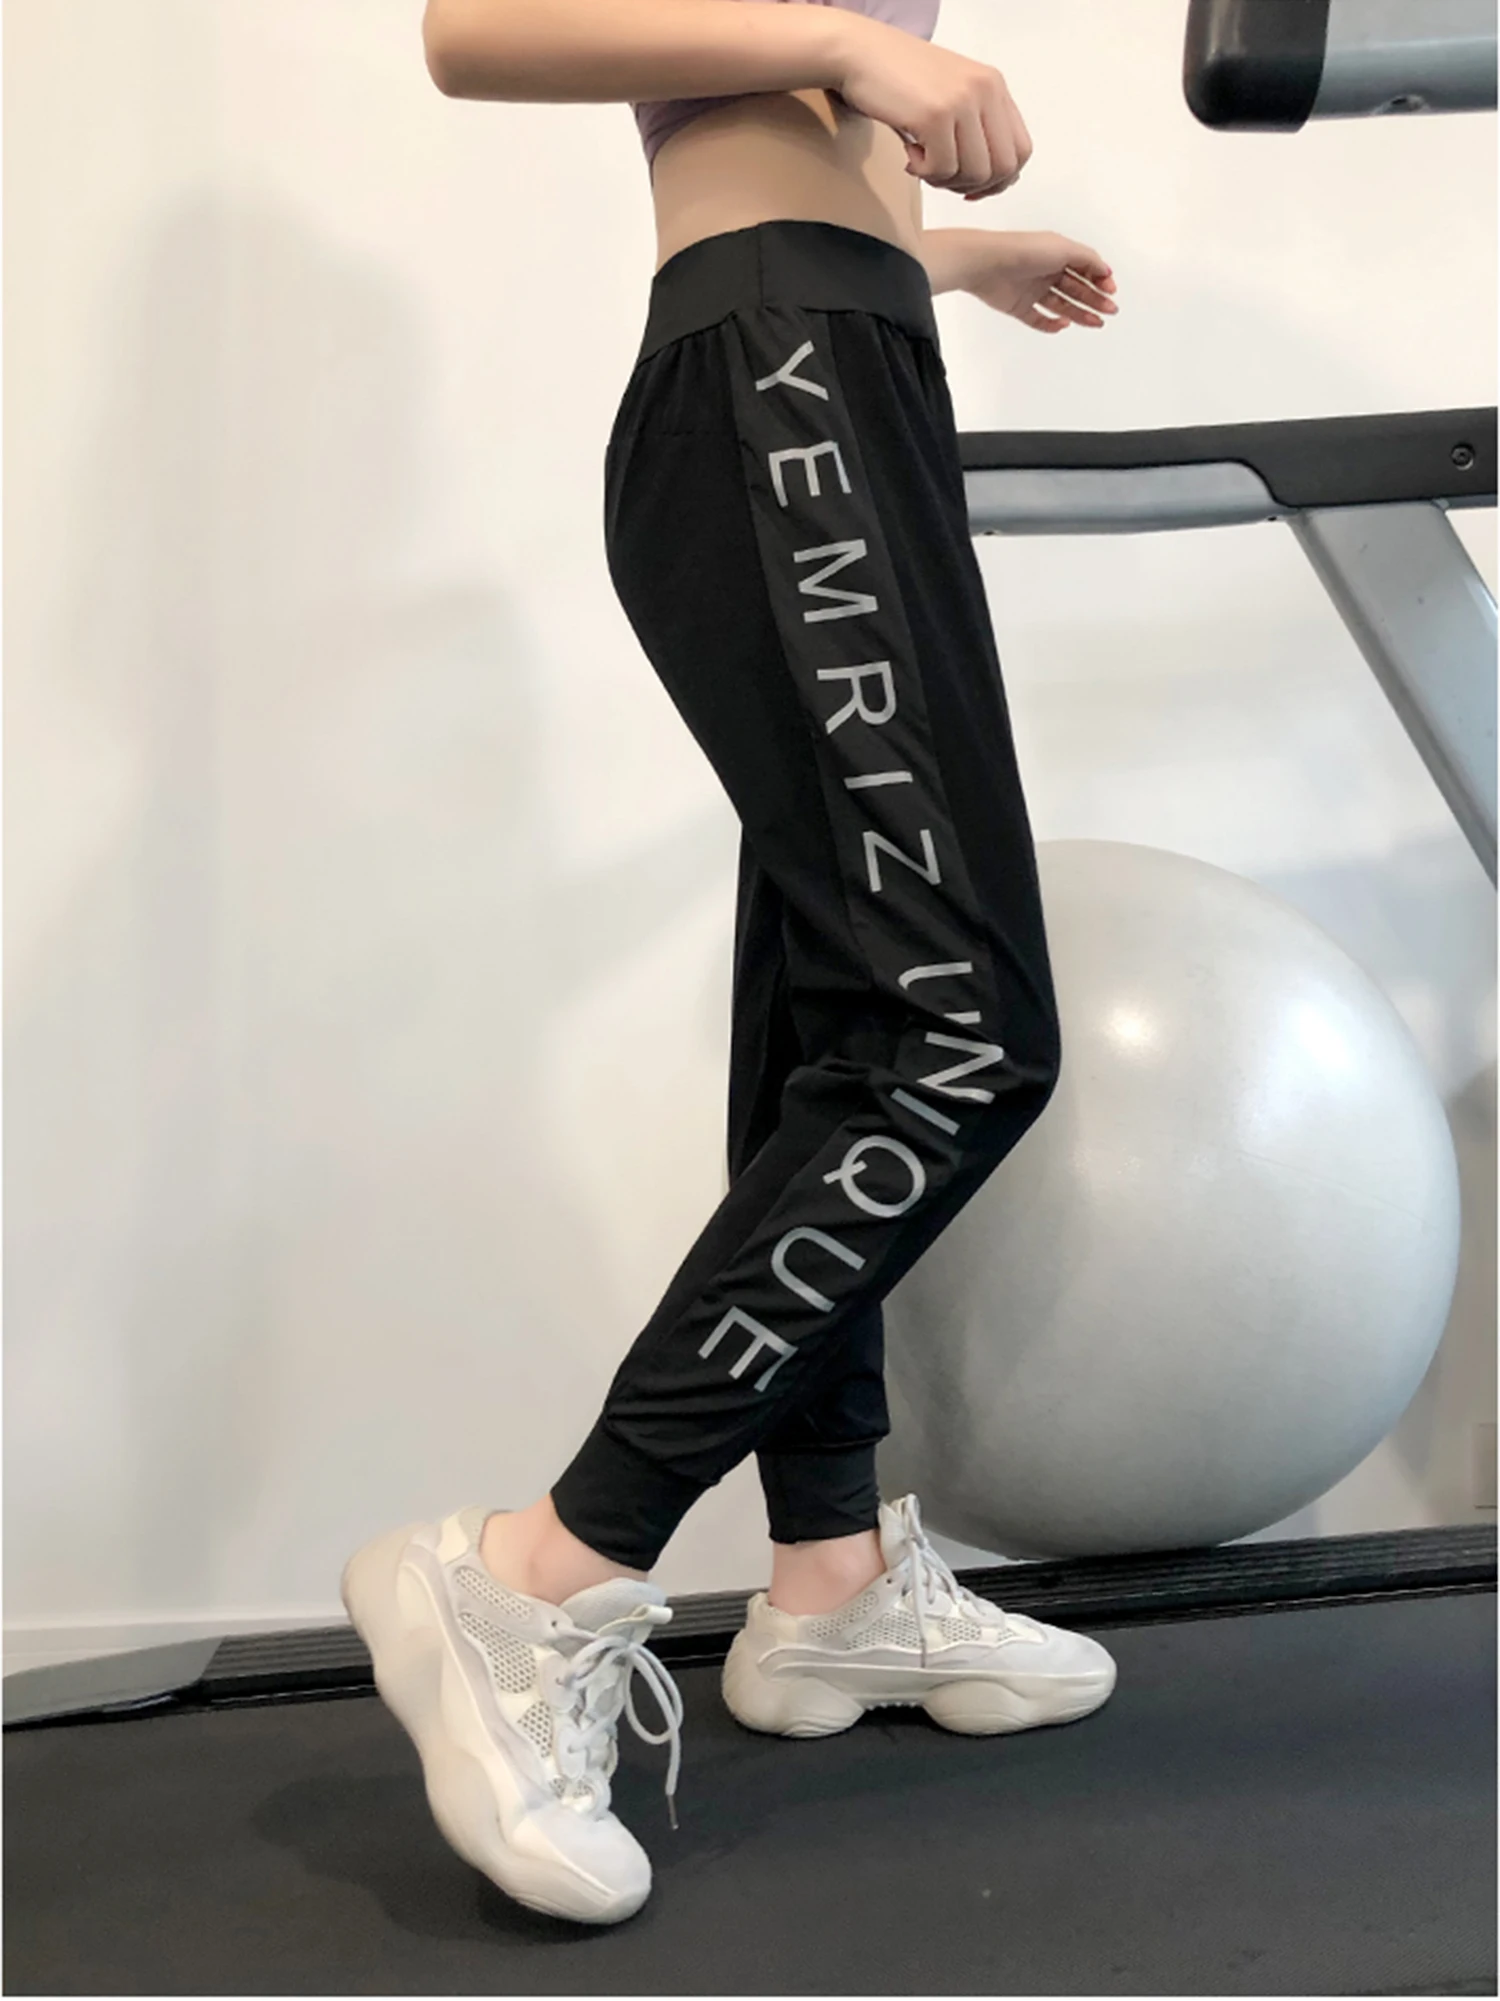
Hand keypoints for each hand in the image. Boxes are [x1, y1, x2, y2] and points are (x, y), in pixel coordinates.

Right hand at [834, 19, 1031, 197]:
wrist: (859, 53)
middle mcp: (985, 90)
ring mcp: (962, 101)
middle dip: (972, 186)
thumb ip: (975, 128)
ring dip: (945, 180)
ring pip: (974, 173)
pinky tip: (908, 153)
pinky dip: (924, 173)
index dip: (999, 181)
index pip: (1020, 151)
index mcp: (993, 85)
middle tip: (941, 177)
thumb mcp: (951, 95)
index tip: (970, 188)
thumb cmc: (898, 79)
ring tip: (921, 161)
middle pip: (1002, 168)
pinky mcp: (936, 115)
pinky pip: (943, 170)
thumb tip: (989, 182)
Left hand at [965, 231, 1118, 333]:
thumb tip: (1106, 270)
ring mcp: (1033, 290)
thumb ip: (1088, 260)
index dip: (1099, 279)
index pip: (1085, 268)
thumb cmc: (1023, 251)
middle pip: (1076, 289)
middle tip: (1110, 310)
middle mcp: (1046, 271)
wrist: (987, 264)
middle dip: (1095, 299)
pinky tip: (1064, 324)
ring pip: (1062, 305)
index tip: (1111, 290)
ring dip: (1080, 314)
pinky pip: (1039, 320)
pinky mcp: (1019, 307)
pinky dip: (1052, 324)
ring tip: (1096, 322)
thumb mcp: (1064, 249)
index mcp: (1057, 253)